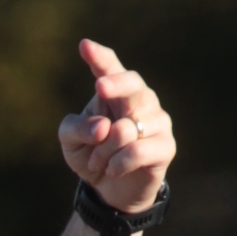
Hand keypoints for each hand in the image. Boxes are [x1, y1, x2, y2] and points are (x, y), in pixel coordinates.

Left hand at [59, 39, 175, 212]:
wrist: (110, 190)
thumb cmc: (91, 155)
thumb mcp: (70, 142)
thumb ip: (77, 128)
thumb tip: (103, 126)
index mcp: (114, 91)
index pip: (109, 68)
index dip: (99, 57)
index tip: (84, 46)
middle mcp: (140, 100)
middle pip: (132, 84)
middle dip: (116, 84)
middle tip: (99, 88)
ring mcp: (157, 121)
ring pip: (125, 130)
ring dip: (104, 151)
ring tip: (100, 162)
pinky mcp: (166, 146)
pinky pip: (136, 151)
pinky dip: (118, 163)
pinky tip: (114, 168)